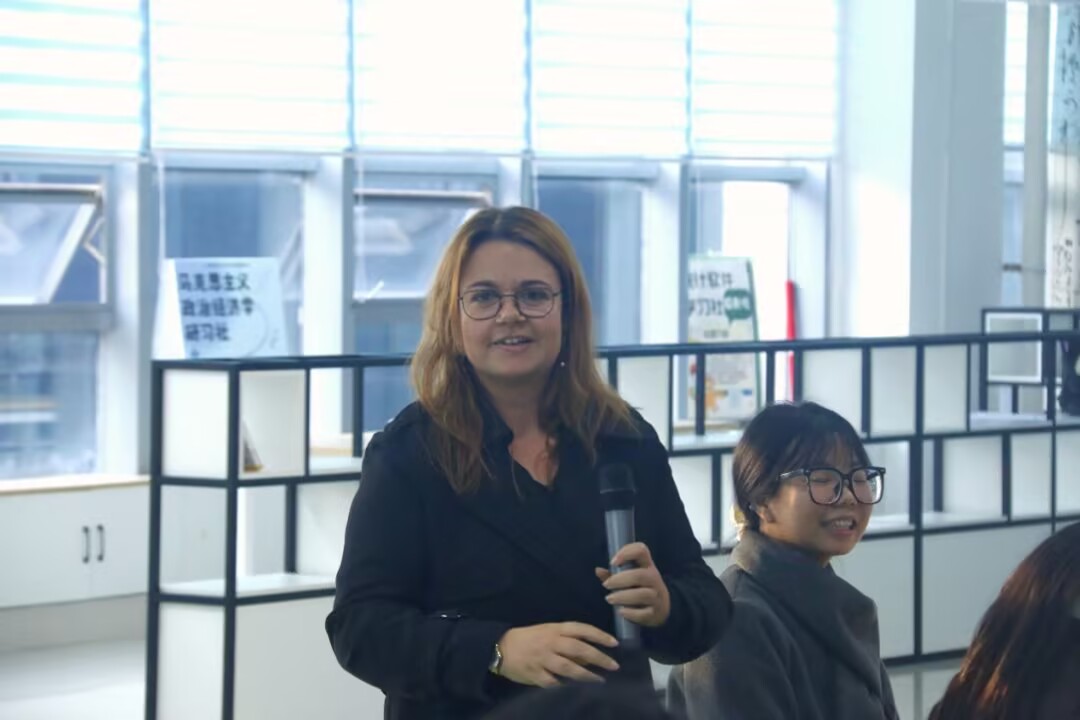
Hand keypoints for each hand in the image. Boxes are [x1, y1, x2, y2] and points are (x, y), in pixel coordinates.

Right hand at [496, 622, 619, 687]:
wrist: (500, 647)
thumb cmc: (529, 638)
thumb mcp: (548, 631)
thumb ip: (567, 639)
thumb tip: (591, 653)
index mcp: (555, 629)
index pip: (581, 629)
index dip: (599, 635)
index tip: (615, 643)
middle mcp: (550, 642)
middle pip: (579, 649)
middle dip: (599, 657)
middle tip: (614, 666)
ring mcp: (542, 659)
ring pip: (568, 667)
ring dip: (587, 675)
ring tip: (600, 680)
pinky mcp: (535, 674)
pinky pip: (553, 682)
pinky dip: (565, 686)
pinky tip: (576, 690)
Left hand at [595, 542, 671, 627]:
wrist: (660, 610)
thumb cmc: (638, 589)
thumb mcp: (628, 579)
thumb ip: (612, 575)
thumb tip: (598, 570)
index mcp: (646, 565)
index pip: (641, 551)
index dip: (627, 552)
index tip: (612, 562)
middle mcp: (654, 579)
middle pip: (639, 575)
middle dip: (620, 580)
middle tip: (606, 585)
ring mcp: (657, 596)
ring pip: (643, 594)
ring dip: (623, 596)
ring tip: (609, 599)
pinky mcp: (656, 612)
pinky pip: (644, 613)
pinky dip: (631, 613)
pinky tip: (621, 612)